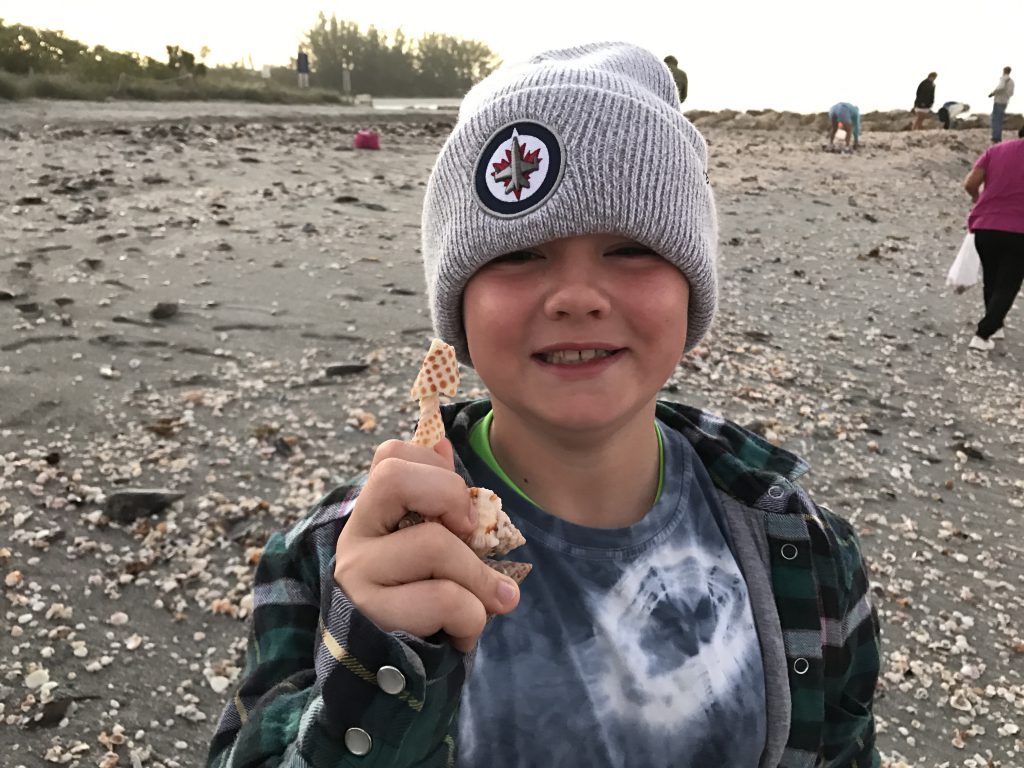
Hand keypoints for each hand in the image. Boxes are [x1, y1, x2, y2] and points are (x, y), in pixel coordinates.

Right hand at [334, 439, 520, 651]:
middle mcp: (354, 538)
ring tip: (486, 605)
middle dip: (452, 500)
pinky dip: (473, 619)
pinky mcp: (373, 616)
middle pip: (394, 479)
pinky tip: (463, 636)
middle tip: (473, 535)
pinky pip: (445, 600)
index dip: (435, 468)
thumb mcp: (431, 551)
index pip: (389, 455)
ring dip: (480, 579)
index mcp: (372, 514)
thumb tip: (443, 442)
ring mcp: (358, 576)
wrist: (388, 682)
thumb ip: (438, 503)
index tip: (459, 508)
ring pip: (435, 545)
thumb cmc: (420, 604)